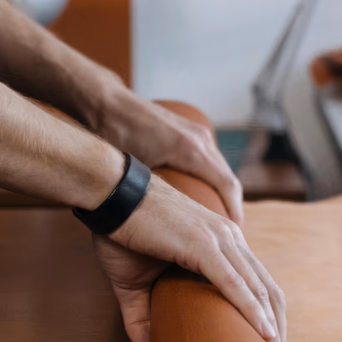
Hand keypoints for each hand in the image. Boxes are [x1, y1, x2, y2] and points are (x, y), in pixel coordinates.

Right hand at [95, 178, 285, 341]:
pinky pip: (234, 282)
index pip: (257, 282)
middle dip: (277, 327)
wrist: (108, 195)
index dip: (268, 316)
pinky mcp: (201, 244)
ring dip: (271, 325)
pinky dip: (251, 309)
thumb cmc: (121, 233)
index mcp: (221, 243)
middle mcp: (228, 238)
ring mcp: (218, 239)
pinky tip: (263, 332)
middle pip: (267, 288)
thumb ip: (144, 321)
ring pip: (257, 287)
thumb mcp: (135, 285)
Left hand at [96, 90, 244, 224]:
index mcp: (190, 150)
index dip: (232, 213)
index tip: (235, 238)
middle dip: (231, 209)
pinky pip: (210, 161)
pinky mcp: (189, 131)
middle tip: (230, 239)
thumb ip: (149, 195)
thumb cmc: (114, 135)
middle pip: (228, 180)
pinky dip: (213, 181)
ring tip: (219, 224)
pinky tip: (205, 198)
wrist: (105, 102)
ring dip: (223, 196)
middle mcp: (199, 139)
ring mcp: (196, 132)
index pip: (226, 186)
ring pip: (220, 170)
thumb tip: (158, 227)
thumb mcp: (133, 170)